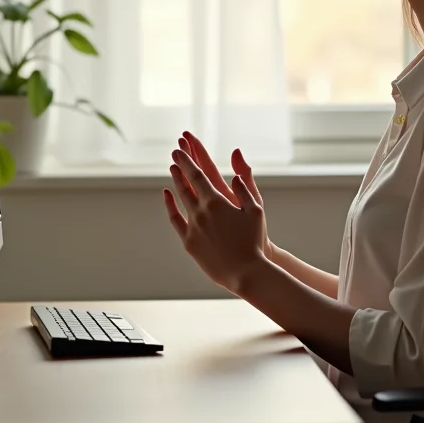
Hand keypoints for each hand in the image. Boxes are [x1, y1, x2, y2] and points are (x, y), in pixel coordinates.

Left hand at [164, 148, 266, 293]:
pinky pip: (175, 219)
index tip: (180, 149)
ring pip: (180, 199)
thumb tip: (234, 172)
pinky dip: (170, 206)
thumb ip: (244, 188)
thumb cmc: (255, 240)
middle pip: (185, 184)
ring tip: (173, 170)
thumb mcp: (255, 209)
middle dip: (179, 166)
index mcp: (216, 201)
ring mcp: (192, 227)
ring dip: (176, 182)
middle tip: (175, 153)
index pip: (196, 175)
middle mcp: (200, 212)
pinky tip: (168, 196)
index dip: (187, 161)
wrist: (245, 272)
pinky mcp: (188, 242)